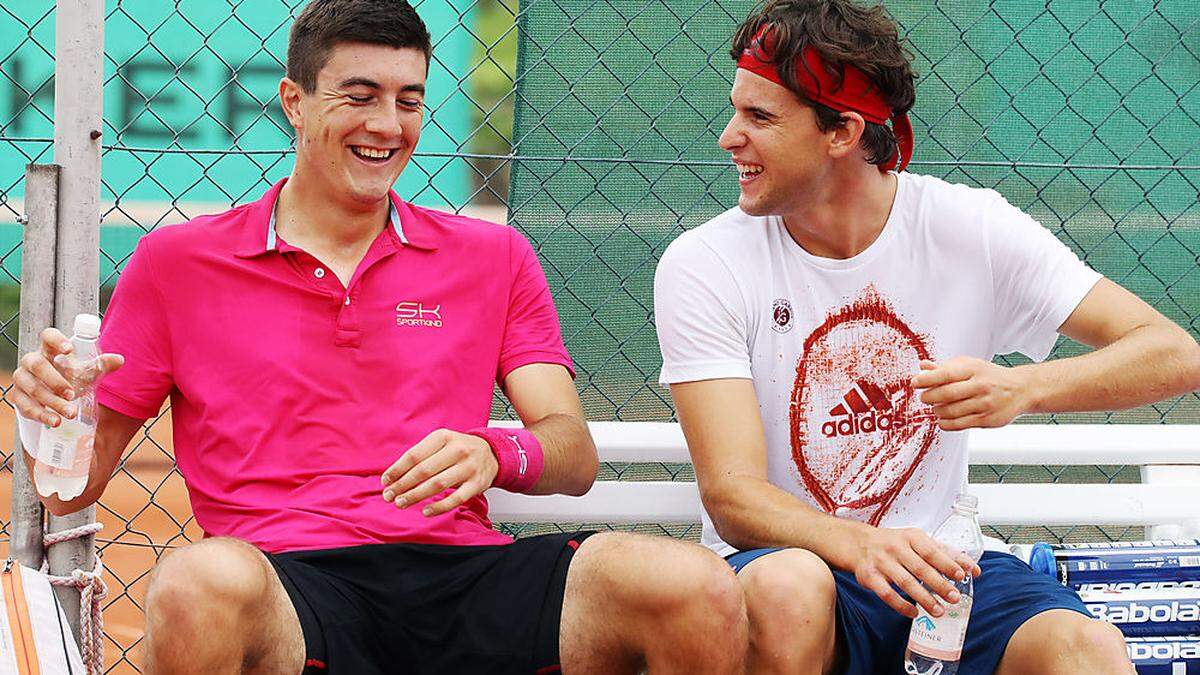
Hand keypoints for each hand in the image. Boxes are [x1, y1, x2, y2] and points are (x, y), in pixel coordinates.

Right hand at [8, 327, 123, 428]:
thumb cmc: (70, 377)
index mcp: (48, 350)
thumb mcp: (85, 371)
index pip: (48, 336)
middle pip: (38, 365)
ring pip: (33, 388)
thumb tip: (119, 360)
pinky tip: (56, 421)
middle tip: (72, 394)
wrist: (52, 395)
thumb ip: (101, 365)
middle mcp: (31, 361)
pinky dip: (42, 415)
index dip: (57, 340)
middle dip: (55, 380)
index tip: (70, 349)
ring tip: (71, 412)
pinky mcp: (18, 398)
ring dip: (52, 402)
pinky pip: (26, 406)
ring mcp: (22, 379)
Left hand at [380, 429, 498, 517]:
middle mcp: (457, 450)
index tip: (385, 481)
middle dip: (402, 485)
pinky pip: (456, 498)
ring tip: (401, 503)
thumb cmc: (459, 449)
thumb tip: (393, 476)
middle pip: (423, 470)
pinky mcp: (477, 484)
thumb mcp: (441, 442)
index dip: (397, 470)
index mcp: (443, 437)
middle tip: (389, 495)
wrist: (492, 453)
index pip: (414, 455)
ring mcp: (468, 467)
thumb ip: (421, 455)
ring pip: (437, 484)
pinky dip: (439, 507)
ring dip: (416, 496)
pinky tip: (426, 511)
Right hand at [849, 526, 981, 618]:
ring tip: (939, 610)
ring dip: (924, 598)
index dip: (946, 563)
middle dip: (939, 584)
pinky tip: (914, 612)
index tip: (960, 574)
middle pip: (920, 568)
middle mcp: (895, 548)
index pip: (931, 550)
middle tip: (954, 597)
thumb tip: (972, 568)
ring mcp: (882, 562)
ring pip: (905, 582)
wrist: (858, 543)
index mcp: (911, 537)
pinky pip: (887, 594)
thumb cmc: (894, 543)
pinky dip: (901, 605)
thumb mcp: (917, 541)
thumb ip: (944, 553)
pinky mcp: (870, 577)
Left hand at [911, 357, 1029, 430]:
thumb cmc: (990, 376)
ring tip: (936, 407)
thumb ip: (945, 367)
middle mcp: (980, 386)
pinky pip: (958, 424)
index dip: (926, 379)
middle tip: (924, 397)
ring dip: (937, 410)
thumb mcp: (970, 366)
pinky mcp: (987, 420)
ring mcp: (984, 404)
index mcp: (974, 369)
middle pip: (946, 394)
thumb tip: (922, 366)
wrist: (1021, 389)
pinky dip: (945, 423)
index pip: (945, 374)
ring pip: (950, 411)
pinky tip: (942, 419)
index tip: (915, 383)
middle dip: (929, 397)